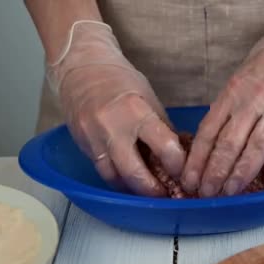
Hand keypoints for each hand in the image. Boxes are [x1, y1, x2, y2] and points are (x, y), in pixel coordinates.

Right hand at [47, 21, 184, 196]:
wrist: (80, 67)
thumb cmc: (120, 80)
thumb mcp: (149, 98)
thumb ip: (161, 128)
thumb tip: (177, 156)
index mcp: (137, 112)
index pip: (164, 147)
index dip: (177, 165)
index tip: (182, 171)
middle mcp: (113, 128)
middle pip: (135, 173)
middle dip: (153, 190)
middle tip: (164, 194)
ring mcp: (94, 139)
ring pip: (114, 178)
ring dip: (132, 188)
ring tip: (146, 190)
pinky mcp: (82, 145)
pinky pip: (102, 170)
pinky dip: (116, 177)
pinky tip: (127, 179)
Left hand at [181, 20, 263, 196]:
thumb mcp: (239, 82)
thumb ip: (226, 110)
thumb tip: (210, 144)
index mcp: (231, 95)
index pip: (208, 132)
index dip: (197, 160)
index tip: (189, 180)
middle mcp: (251, 103)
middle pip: (229, 143)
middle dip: (215, 172)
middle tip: (206, 193)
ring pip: (256, 147)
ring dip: (242, 173)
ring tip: (231, 192)